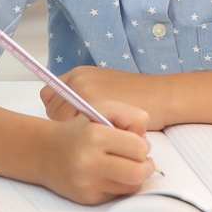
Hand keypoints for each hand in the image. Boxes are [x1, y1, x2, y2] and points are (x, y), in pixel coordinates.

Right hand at [38, 99, 158, 204]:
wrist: (46, 152)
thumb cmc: (80, 130)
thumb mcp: (104, 110)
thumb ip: (132, 117)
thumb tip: (145, 142)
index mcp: (95, 136)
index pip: (139, 149)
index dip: (142, 145)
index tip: (135, 143)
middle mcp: (89, 161)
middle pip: (138, 173)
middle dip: (145, 166)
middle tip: (139, 159)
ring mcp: (87, 182)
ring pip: (131, 187)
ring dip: (133, 176)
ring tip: (123, 164)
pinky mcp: (87, 198)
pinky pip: (117, 195)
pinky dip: (118, 185)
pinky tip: (108, 174)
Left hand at [43, 66, 168, 129]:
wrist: (162, 96)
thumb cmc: (138, 97)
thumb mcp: (107, 88)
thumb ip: (85, 96)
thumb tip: (68, 114)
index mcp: (79, 74)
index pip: (49, 97)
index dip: (59, 112)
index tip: (73, 122)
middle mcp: (78, 80)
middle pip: (52, 110)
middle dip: (65, 124)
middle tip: (86, 133)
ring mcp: (85, 92)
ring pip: (61, 122)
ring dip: (74, 132)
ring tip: (95, 136)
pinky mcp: (94, 106)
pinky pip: (76, 129)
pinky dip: (85, 137)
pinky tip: (101, 137)